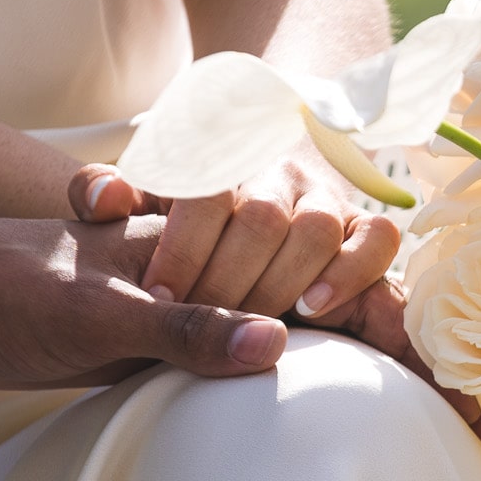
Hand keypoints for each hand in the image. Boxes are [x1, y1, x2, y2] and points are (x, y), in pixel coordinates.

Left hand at [0, 214, 285, 389]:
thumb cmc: (8, 290)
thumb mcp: (100, 314)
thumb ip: (187, 328)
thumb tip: (276, 343)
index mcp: (180, 232)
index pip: (273, 238)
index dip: (295, 281)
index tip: (305, 327)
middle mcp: (184, 262)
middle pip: (273, 276)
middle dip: (299, 304)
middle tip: (310, 349)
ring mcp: (170, 303)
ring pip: (245, 317)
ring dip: (268, 340)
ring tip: (291, 376)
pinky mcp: (150, 345)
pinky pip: (209, 356)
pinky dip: (232, 371)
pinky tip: (246, 398)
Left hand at [71, 155, 400, 321]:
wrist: (246, 198)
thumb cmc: (175, 219)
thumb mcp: (132, 200)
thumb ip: (101, 191)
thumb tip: (103, 201)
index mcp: (218, 157)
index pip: (206, 189)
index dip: (182, 245)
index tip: (159, 296)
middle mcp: (276, 172)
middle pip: (262, 217)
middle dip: (227, 280)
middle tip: (200, 321)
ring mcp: (325, 199)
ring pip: (317, 227)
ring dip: (282, 281)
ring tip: (251, 322)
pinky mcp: (363, 230)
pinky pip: (379, 239)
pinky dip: (352, 273)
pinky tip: (315, 310)